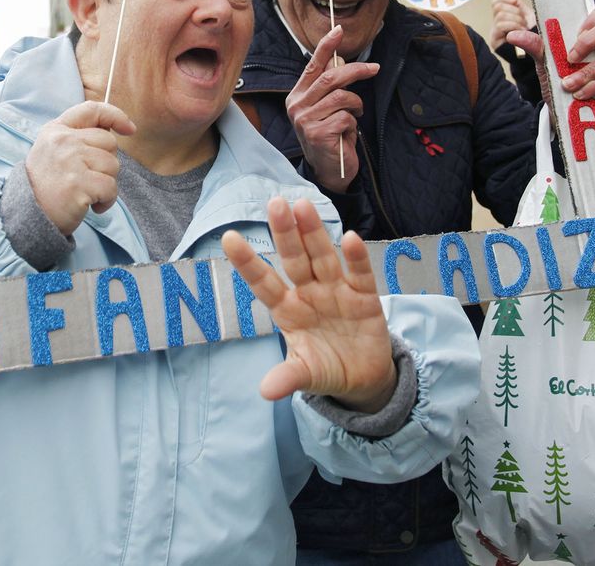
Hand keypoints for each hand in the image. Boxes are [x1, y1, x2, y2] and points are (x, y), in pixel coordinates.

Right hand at [24, 101, 135, 234]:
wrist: (27, 216)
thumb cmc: (47, 186)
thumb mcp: (54, 151)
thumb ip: (78, 137)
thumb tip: (114, 128)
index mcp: (56, 130)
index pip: (92, 109)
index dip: (115, 115)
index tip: (129, 128)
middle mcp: (63, 141)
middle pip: (109, 141)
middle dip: (107, 163)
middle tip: (89, 178)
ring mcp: (70, 161)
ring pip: (113, 165)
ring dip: (106, 184)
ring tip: (87, 193)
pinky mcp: (78, 183)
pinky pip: (111, 187)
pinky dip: (106, 200)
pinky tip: (91, 205)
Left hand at [222, 197, 397, 411]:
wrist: (363, 378)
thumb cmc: (326, 368)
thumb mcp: (307, 376)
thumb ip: (289, 378)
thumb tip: (266, 392)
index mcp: (288, 311)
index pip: (264, 283)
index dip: (248, 262)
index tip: (229, 238)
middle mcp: (309, 294)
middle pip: (294, 260)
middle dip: (285, 233)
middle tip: (275, 204)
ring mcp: (337, 292)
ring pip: (323, 258)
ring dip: (314, 233)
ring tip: (303, 206)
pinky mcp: (365, 298)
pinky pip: (359, 274)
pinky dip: (356, 258)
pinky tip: (350, 238)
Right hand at [285, 25, 378, 193]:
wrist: (329, 172)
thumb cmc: (331, 136)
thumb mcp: (328, 108)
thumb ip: (330, 87)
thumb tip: (340, 61)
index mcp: (297, 96)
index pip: (312, 66)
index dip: (326, 46)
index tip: (338, 30)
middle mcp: (297, 106)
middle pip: (331, 78)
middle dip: (356, 70)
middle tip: (374, 69)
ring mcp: (305, 120)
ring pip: (342, 97)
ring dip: (356, 105)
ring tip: (355, 115)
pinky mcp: (318, 133)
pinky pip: (346, 117)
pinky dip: (353, 123)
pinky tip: (347, 134)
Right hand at [489, 0, 533, 51]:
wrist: (538, 55)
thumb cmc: (535, 37)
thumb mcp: (530, 19)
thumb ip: (520, 8)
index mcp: (505, 17)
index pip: (496, 3)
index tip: (516, 1)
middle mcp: (496, 24)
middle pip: (497, 7)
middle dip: (514, 11)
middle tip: (524, 21)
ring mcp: (494, 33)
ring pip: (500, 16)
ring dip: (516, 20)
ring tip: (525, 29)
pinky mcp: (494, 41)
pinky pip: (500, 26)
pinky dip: (513, 26)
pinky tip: (522, 33)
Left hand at [506, 2, 594, 105]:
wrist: (565, 111)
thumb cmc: (560, 81)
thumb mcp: (546, 63)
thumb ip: (535, 47)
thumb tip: (512, 35)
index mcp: (594, 36)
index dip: (594, 18)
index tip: (576, 33)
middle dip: (587, 43)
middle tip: (570, 58)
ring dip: (584, 74)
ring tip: (568, 85)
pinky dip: (593, 87)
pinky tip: (580, 94)